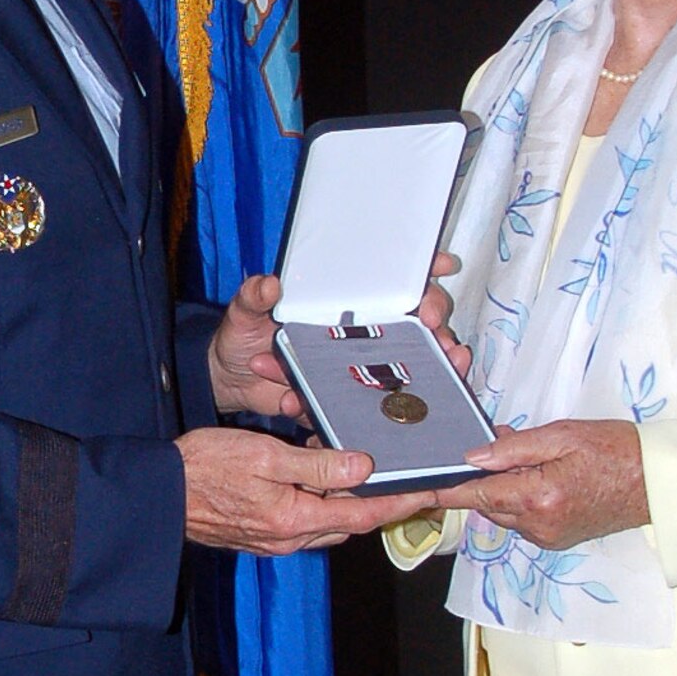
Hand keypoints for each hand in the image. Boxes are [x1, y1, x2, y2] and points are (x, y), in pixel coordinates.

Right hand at [177, 427, 441, 553]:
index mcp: (296, 520)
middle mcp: (291, 538)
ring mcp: (276, 539)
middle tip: (409, 479)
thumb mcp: (264, 457)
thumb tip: (363, 467)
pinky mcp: (262, 533)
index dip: (401, 502)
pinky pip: (306, 519)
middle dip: (382, 503)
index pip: (364, 514)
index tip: (431, 490)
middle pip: (351, 522)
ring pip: (329, 521)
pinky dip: (323, 499)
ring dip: (352, 500)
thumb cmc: (205, 469)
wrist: (159, 495)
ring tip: (370, 470)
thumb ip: (316, 465)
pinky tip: (320, 472)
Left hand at [208, 254, 464, 418]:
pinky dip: (367, 409)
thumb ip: (253, 297)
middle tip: (440, 334)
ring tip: (442, 366)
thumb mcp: (244, 312)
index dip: (424, 268)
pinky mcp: (350, 398)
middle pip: (418, 324)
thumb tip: (269, 285)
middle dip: (439, 327)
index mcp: (340, 301)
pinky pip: (369, 405)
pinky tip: (357, 400)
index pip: (391, 277)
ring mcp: (359, 365)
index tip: (444, 266)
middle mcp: (360, 330)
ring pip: (410, 367)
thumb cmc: (244, 336)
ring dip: (431, 369)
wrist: (232, 382)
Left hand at [428, 419, 648, 550]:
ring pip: (501, 511)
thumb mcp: (562, 434)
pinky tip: (535, 475)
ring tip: (522, 457)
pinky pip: (520, 518)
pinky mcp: (556, 539)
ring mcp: (548, 537)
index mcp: (539, 498)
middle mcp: (539, 526)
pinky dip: (517, 498)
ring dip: (499, 488)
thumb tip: (473, 454)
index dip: (443, 489)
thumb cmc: (614, 449)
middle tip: (488, 447)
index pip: (476, 494)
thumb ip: (514, 446)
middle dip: (478, 479)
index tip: (413, 486)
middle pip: (485, 504)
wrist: (657, 481)